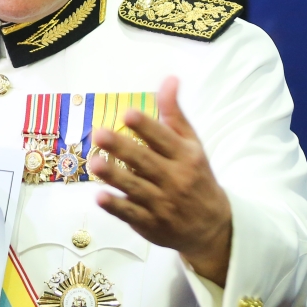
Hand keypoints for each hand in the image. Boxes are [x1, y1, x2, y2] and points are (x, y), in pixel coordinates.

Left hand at [88, 76, 232, 285]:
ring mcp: (162, 203)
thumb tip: (169, 79)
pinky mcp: (150, 223)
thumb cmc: (196, 177)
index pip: (164, 139)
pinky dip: (116, 206)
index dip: (146, 126)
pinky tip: (99, 196)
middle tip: (99, 133)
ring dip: (114, 176)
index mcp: (186, 156)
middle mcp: (174, 179)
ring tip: (94, 163)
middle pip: (145, 161)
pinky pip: (131, 214)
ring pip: (135, 187)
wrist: (212, 226)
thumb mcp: (192, 145)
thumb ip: (175, 114)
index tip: (127, 114)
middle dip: (122, 148)